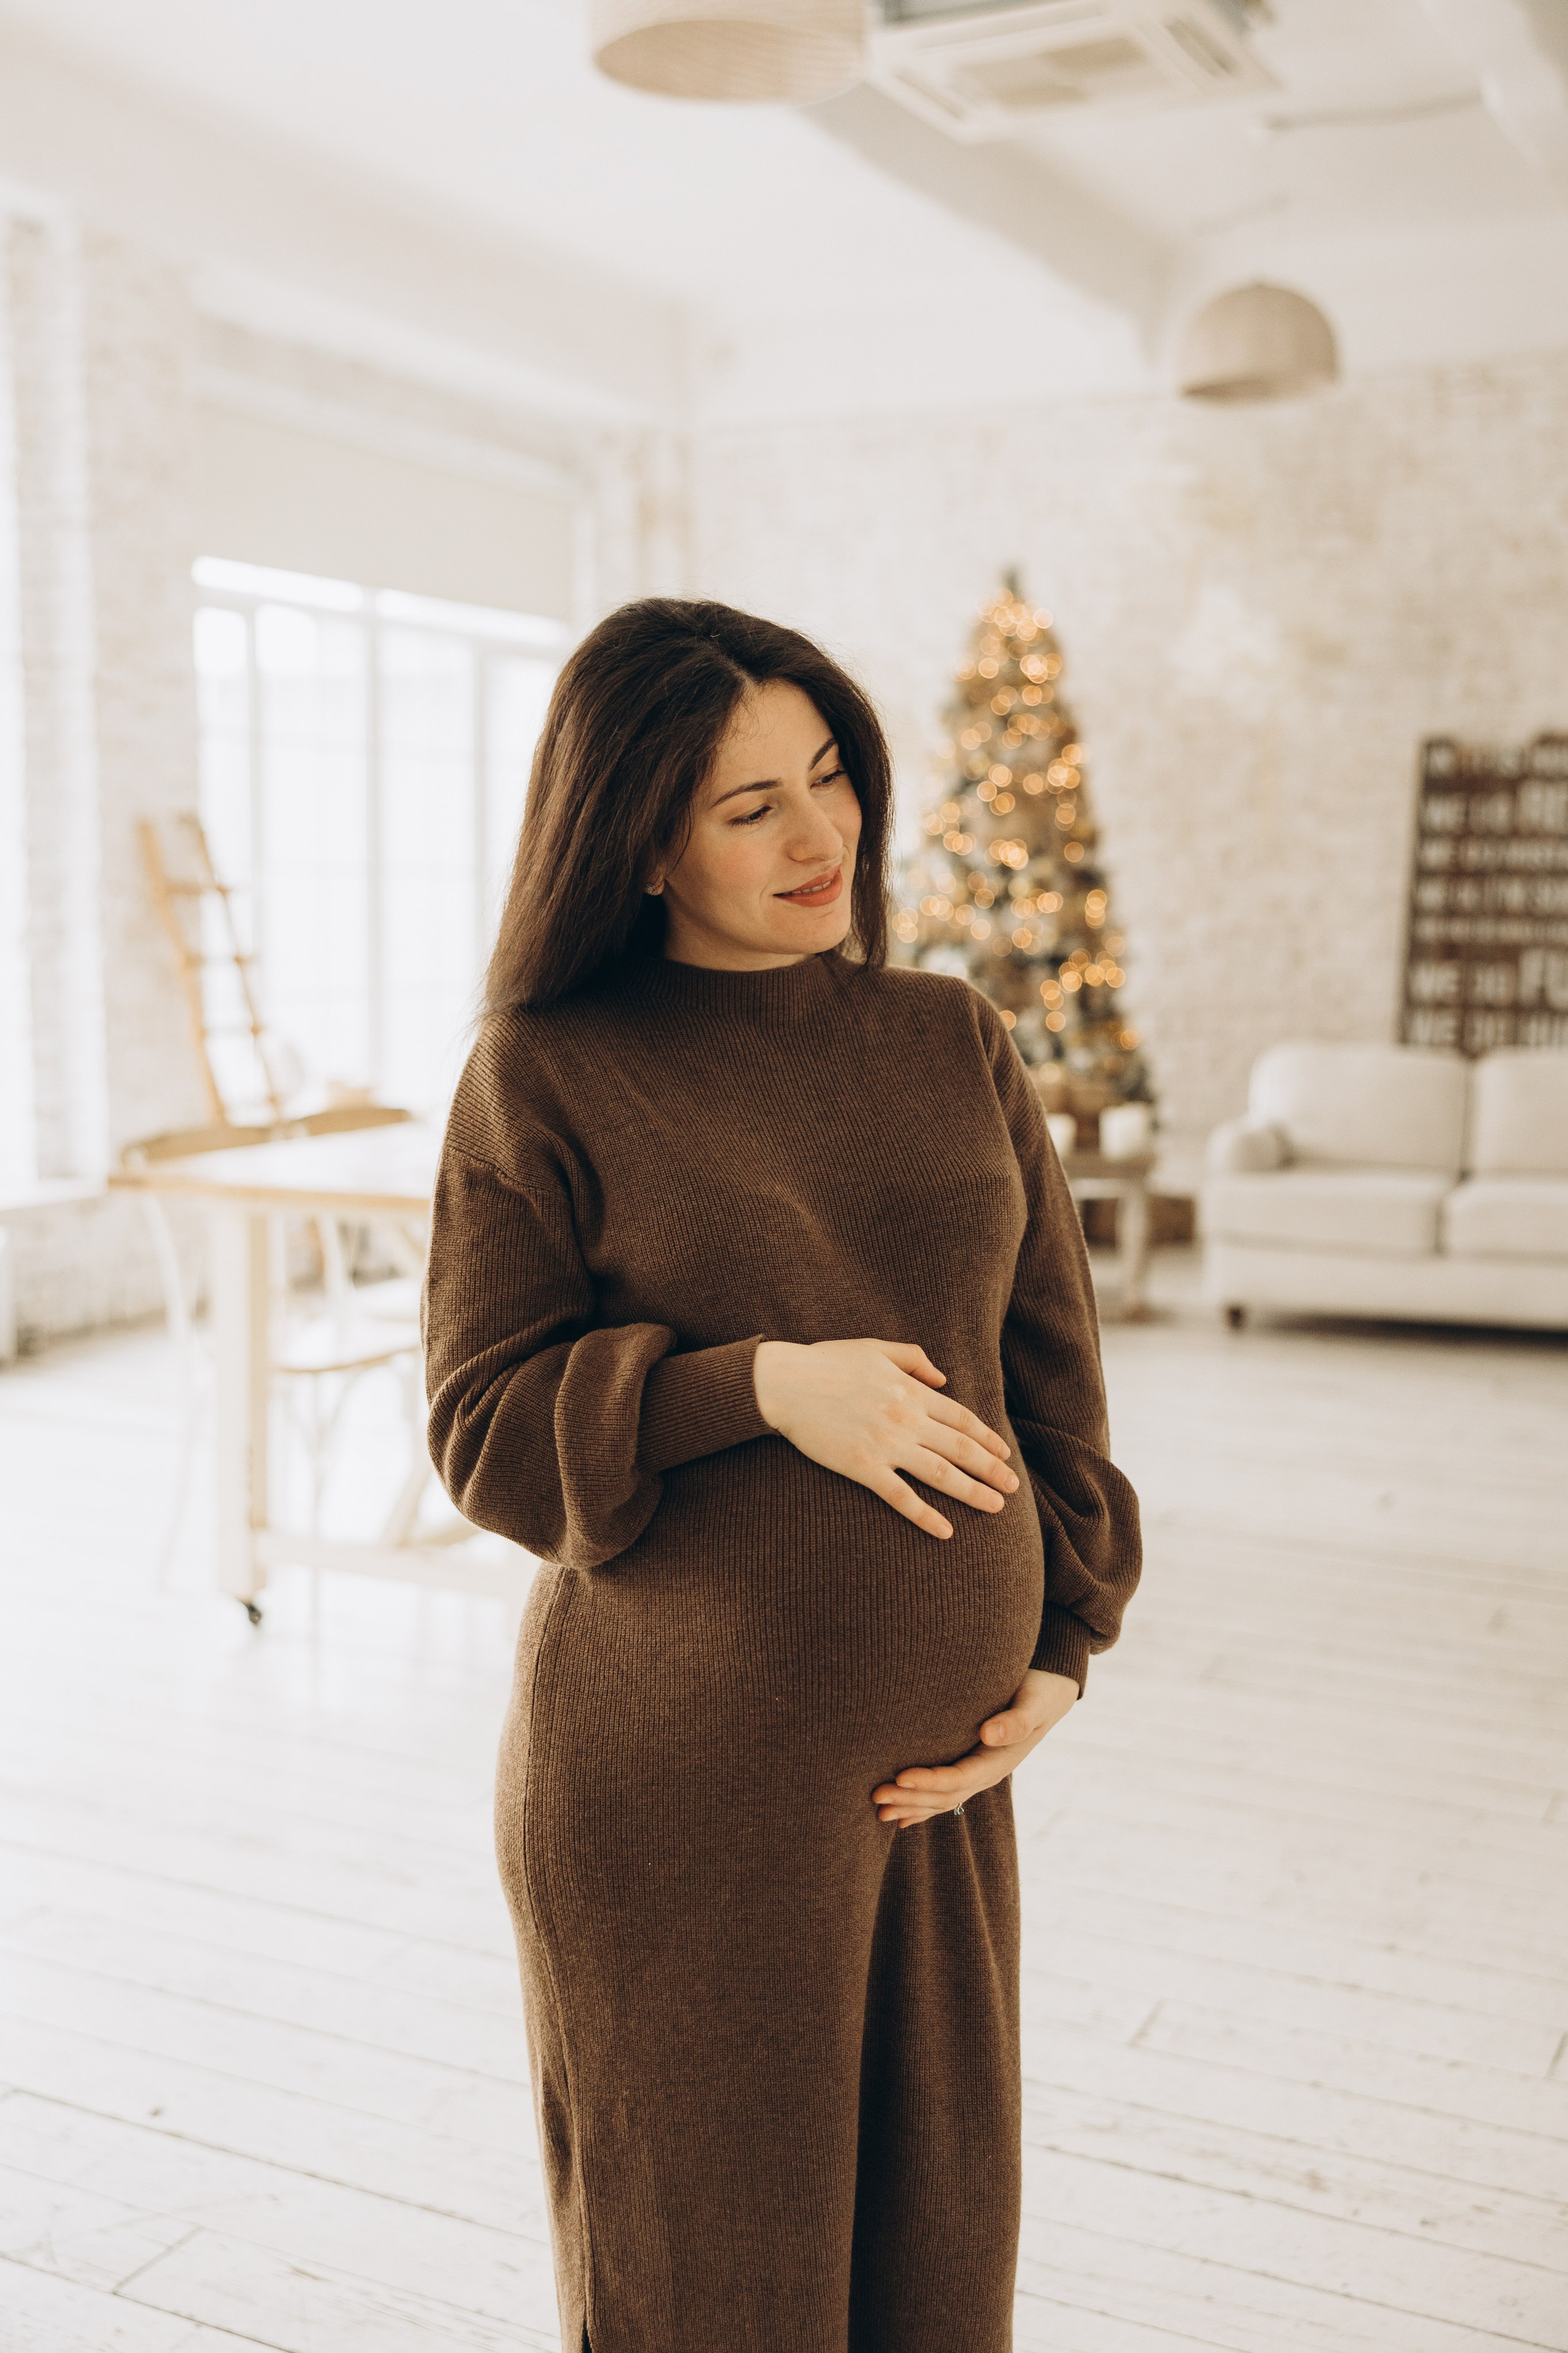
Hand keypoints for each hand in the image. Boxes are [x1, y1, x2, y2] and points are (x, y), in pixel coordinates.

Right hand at [752, 1337, 1016, 1538]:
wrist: (786, 1384)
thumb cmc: (827, 1363)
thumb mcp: (875, 1348)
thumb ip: (913, 1358)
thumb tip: (942, 1377)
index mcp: (910, 1390)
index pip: (961, 1418)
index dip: (987, 1437)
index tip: (1005, 1453)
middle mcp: (906, 1419)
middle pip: (960, 1449)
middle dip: (991, 1469)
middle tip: (1013, 1487)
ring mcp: (886, 1445)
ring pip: (941, 1475)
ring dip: (973, 1492)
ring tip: (995, 1506)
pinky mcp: (863, 1467)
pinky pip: (901, 1497)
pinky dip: (925, 1516)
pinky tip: (945, 1531)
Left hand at [871, 1668, 1078, 1826]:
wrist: (1051, 1693)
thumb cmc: (1040, 1691)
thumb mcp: (1034, 1701)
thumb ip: (1016, 1719)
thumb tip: (988, 1734)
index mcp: (999, 1760)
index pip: (958, 1778)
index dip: (929, 1780)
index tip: (899, 1776)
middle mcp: (987, 1773)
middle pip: (944, 1794)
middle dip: (910, 1798)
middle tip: (875, 1794)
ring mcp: (980, 1773)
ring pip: (941, 1799)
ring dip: (911, 1805)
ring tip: (879, 1810)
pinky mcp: (972, 1767)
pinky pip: (946, 1794)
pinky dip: (923, 1807)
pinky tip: (902, 1817)